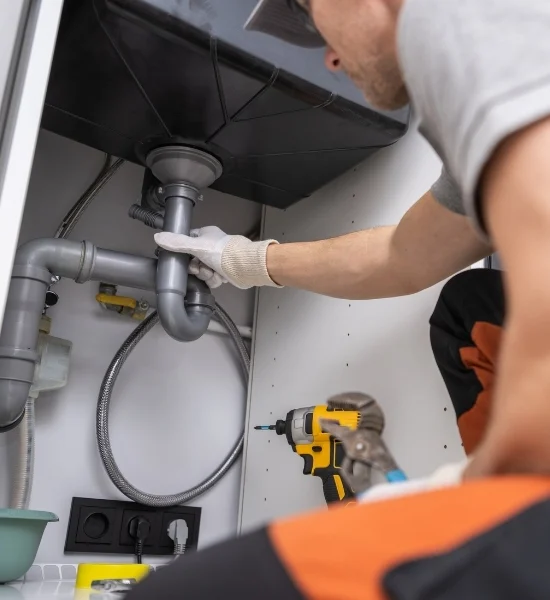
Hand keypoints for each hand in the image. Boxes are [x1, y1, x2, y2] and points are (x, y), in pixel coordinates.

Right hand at [154, 226, 280, 289]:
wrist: (243, 267)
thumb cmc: (224, 252)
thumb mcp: (196, 245)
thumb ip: (177, 243)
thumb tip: (158, 237)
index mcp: (206, 235)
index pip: (187, 242)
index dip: (183, 252)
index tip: (182, 259)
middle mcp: (213, 247)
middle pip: (194, 260)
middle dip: (196, 267)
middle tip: (199, 268)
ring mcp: (219, 260)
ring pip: (202, 271)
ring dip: (206, 274)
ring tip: (212, 272)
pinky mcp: (224, 272)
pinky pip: (212, 279)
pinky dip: (214, 280)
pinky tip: (219, 277)